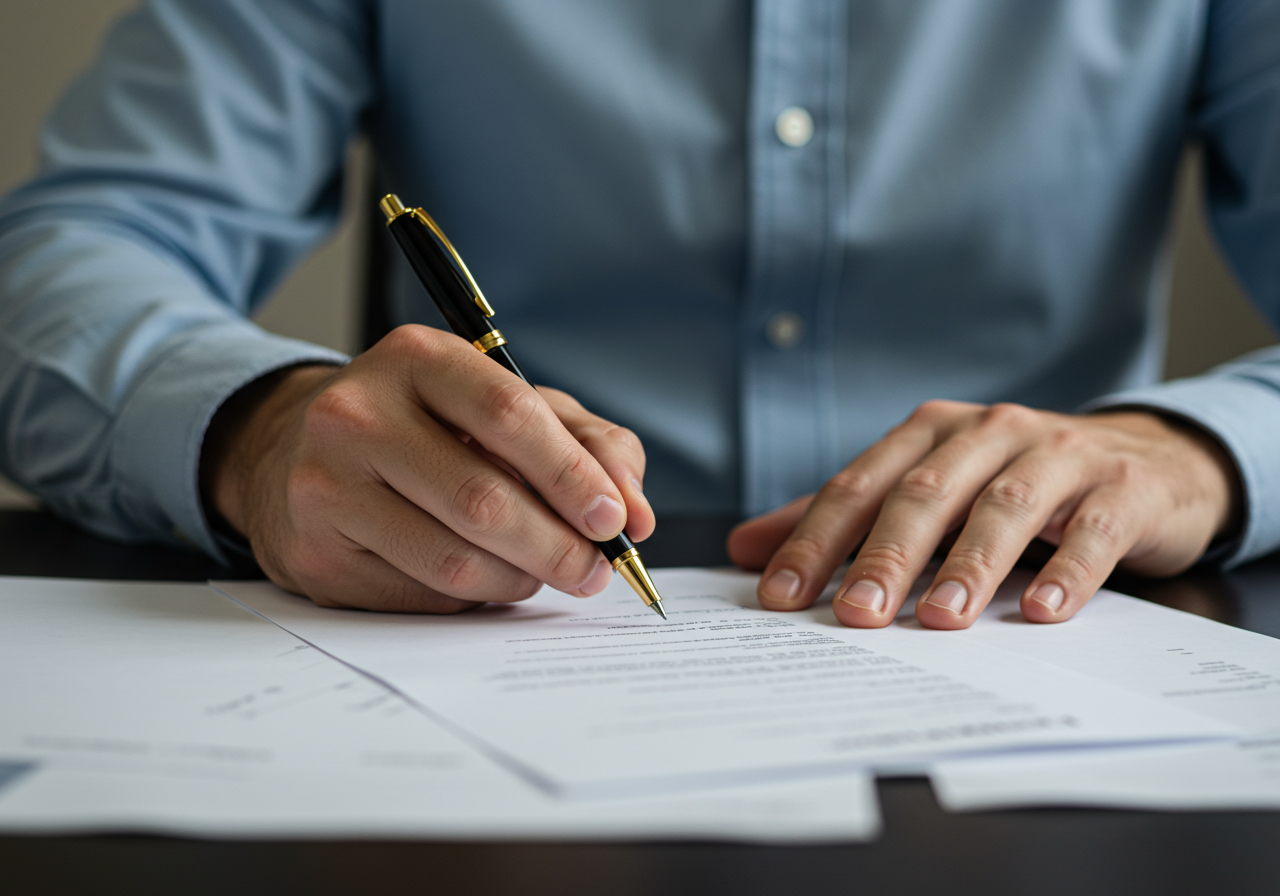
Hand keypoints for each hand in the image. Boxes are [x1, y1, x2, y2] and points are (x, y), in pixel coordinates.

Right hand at [200, 325, 652, 611]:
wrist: (300, 452)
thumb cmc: (428, 427)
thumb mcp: (510, 407)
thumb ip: (588, 446)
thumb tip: (636, 514)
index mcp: (416, 359)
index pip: (507, 415)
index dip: (571, 475)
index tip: (615, 519)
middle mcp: (357, 414)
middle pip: (481, 499)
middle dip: (557, 546)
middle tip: (595, 571)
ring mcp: (325, 486)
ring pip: (453, 561)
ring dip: (519, 581)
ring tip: (539, 572)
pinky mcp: (314, 553)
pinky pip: (420, 597)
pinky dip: (472, 599)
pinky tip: (479, 577)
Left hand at [727, 401, 1239, 628]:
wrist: (1146, 461)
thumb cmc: (1015, 482)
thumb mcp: (928, 492)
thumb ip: (843, 520)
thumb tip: (745, 549)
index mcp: (930, 433)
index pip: (860, 486)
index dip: (817, 539)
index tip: (781, 595)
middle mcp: (989, 432)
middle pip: (926, 493)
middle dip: (887, 555)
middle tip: (857, 616)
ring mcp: (1059, 454)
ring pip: (1006, 505)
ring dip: (971, 564)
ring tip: (942, 619)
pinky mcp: (1122, 487)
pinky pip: (1092, 529)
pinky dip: (1068, 570)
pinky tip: (1043, 611)